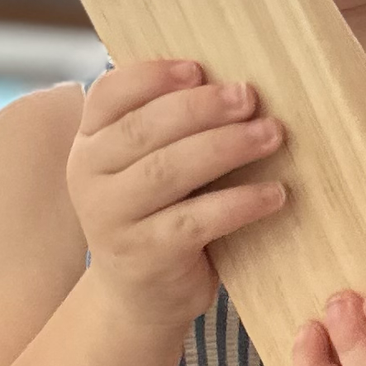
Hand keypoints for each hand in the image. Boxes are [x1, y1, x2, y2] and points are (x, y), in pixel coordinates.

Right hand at [66, 59, 284, 336]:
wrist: (141, 297)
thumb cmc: (157, 214)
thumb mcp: (147, 166)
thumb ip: (169, 126)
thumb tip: (231, 79)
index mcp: (89, 142)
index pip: (110, 94)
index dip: (153, 76)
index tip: (199, 69)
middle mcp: (90, 177)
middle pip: (145, 129)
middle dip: (202, 108)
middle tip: (250, 97)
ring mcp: (113, 219)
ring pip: (169, 171)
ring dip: (226, 147)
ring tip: (272, 134)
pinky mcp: (146, 255)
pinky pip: (196, 221)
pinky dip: (239, 203)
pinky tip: (275, 194)